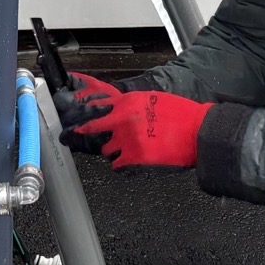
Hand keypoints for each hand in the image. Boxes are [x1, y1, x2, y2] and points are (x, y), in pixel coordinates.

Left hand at [60, 78, 210, 171]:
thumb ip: (129, 105)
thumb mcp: (152, 100)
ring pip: (104, 148)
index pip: (93, 105)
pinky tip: (129, 160)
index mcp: (127, 102)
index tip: (66, 111)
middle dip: (80, 132)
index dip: (78, 108)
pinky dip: (121, 164)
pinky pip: (116, 165)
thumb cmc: (181, 115)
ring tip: (122, 148)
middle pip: (90, 128)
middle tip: (72, 136)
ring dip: (110, 149)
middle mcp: (122, 120)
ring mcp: (126, 140)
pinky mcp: (133, 159)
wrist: (197, 133)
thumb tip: (113, 109)